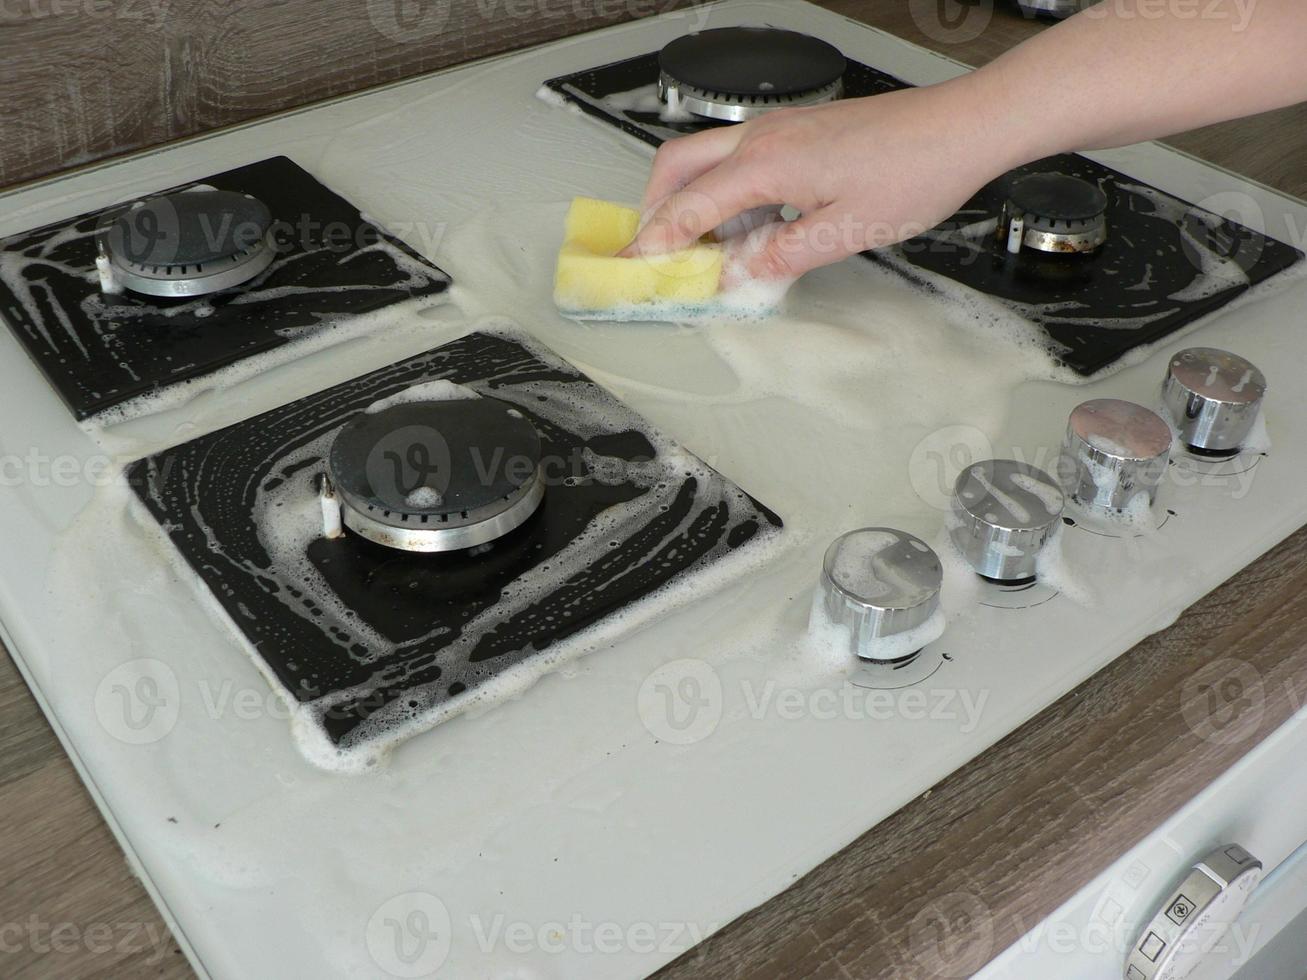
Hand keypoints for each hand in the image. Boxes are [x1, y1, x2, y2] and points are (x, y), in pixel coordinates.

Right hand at [623, 78, 1022, 282]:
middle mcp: (762, 139)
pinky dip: (724, 192)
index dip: (656, 243)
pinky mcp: (799, 131)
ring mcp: (780, 130)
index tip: (634, 269)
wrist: (961, 128)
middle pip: (678, 166)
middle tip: (654, 254)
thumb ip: (782, 257)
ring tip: (702, 250)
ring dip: (690, 201)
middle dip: (654, 210)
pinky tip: (748, 226)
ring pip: (706, 159)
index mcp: (765, 164)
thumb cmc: (914, 171)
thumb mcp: (844, 232)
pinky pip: (739, 160)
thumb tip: (740, 277)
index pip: (689, 207)